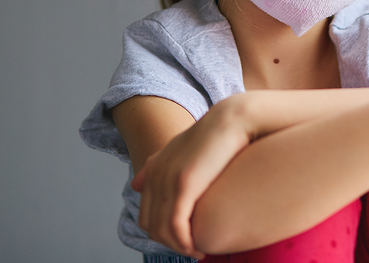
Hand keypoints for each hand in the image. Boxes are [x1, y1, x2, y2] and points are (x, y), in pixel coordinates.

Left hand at [131, 95, 251, 257]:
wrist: (234, 118)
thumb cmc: (217, 136)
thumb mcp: (181, 149)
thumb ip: (157, 166)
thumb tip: (134, 184)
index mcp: (154, 167)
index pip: (145, 214)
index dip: (162, 233)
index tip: (184, 240)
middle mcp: (156, 174)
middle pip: (150, 225)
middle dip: (169, 243)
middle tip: (193, 250)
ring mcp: (167, 179)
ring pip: (161, 230)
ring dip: (178, 247)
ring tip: (198, 252)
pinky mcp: (184, 184)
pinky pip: (175, 226)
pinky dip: (184, 242)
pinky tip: (199, 247)